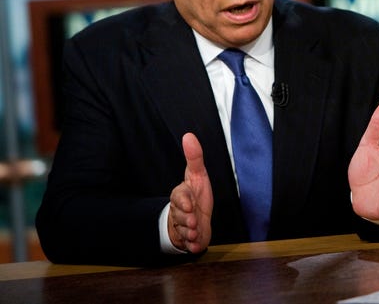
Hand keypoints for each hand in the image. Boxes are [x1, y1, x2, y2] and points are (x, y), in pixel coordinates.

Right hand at [168, 133, 212, 252]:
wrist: (195, 219)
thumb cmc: (196, 194)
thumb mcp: (198, 175)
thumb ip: (194, 157)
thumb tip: (189, 135)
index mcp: (181, 196)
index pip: (179, 197)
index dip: (184, 201)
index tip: (190, 203)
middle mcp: (179, 212)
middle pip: (181, 215)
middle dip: (187, 218)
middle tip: (194, 220)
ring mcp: (183, 226)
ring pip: (184, 230)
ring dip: (190, 232)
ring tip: (195, 231)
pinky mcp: (188, 240)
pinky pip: (188, 245)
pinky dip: (192, 246)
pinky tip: (195, 245)